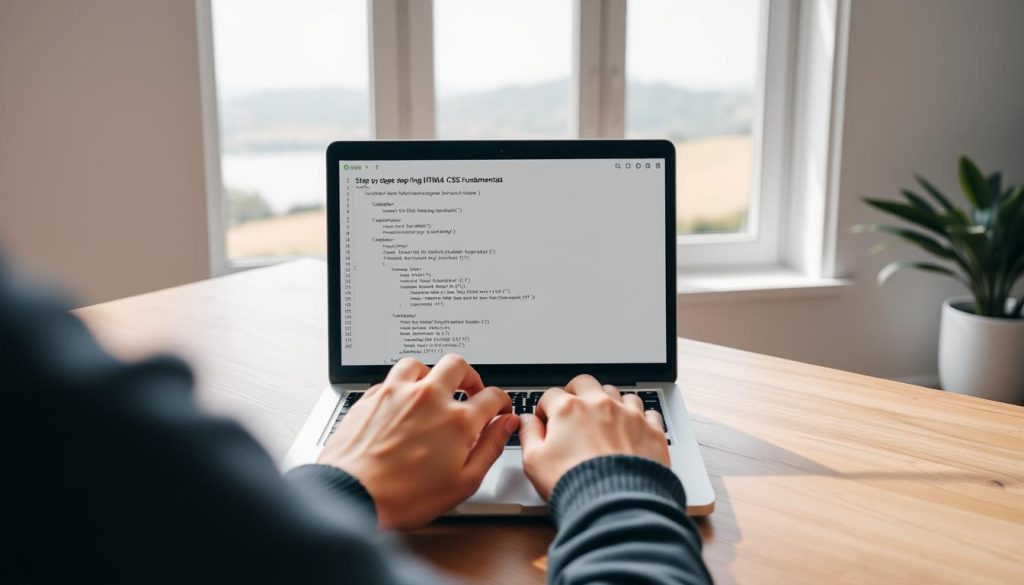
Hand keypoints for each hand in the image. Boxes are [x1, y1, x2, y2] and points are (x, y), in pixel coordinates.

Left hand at [317, 355, 518, 529]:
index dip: (502, 402)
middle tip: (470, 391)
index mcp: (457, 420)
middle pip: (458, 366)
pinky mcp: (372, 397)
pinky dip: (402, 386)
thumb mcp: (463, 482)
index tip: (499, 409)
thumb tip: (505, 426)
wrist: (352, 495)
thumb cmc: (404, 495)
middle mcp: (429, 398)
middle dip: (470, 377)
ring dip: (432, 374)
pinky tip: (402, 402)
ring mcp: (398, 393)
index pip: (492, 396)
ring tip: (433, 390)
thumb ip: (490, 448)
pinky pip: (391, 378)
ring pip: (421, 364)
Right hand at [519, 374, 669, 499]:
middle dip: (576, 393)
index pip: (551, 395)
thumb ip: (528, 435)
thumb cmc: (576, 485)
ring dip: (609, 402)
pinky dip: (639, 417)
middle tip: (573, 411)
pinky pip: (647, 412)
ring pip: (618, 393)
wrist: (617, 506)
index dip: (545, 408)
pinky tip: (633, 429)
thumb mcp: (535, 462)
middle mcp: (599, 405)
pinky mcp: (651, 430)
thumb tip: (526, 422)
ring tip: (604, 420)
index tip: (546, 420)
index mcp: (568, 410)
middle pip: (585, 383)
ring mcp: (628, 415)